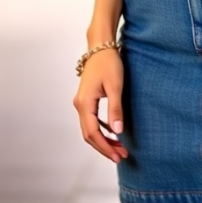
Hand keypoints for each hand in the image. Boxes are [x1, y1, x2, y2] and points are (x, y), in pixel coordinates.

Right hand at [73, 48, 128, 163]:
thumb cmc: (109, 63)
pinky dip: (102, 129)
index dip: (105, 148)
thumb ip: (115, 109)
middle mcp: (79, 105)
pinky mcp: (86, 99)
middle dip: (105, 147)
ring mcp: (82, 102)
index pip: (93, 134)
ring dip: (104, 139)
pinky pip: (92, 120)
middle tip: (121, 155)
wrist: (100, 46)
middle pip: (89, 135)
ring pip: (90, 128)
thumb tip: (117, 132)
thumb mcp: (115, 86)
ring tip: (120, 147)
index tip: (118, 156)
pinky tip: (113, 132)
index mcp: (85, 104)